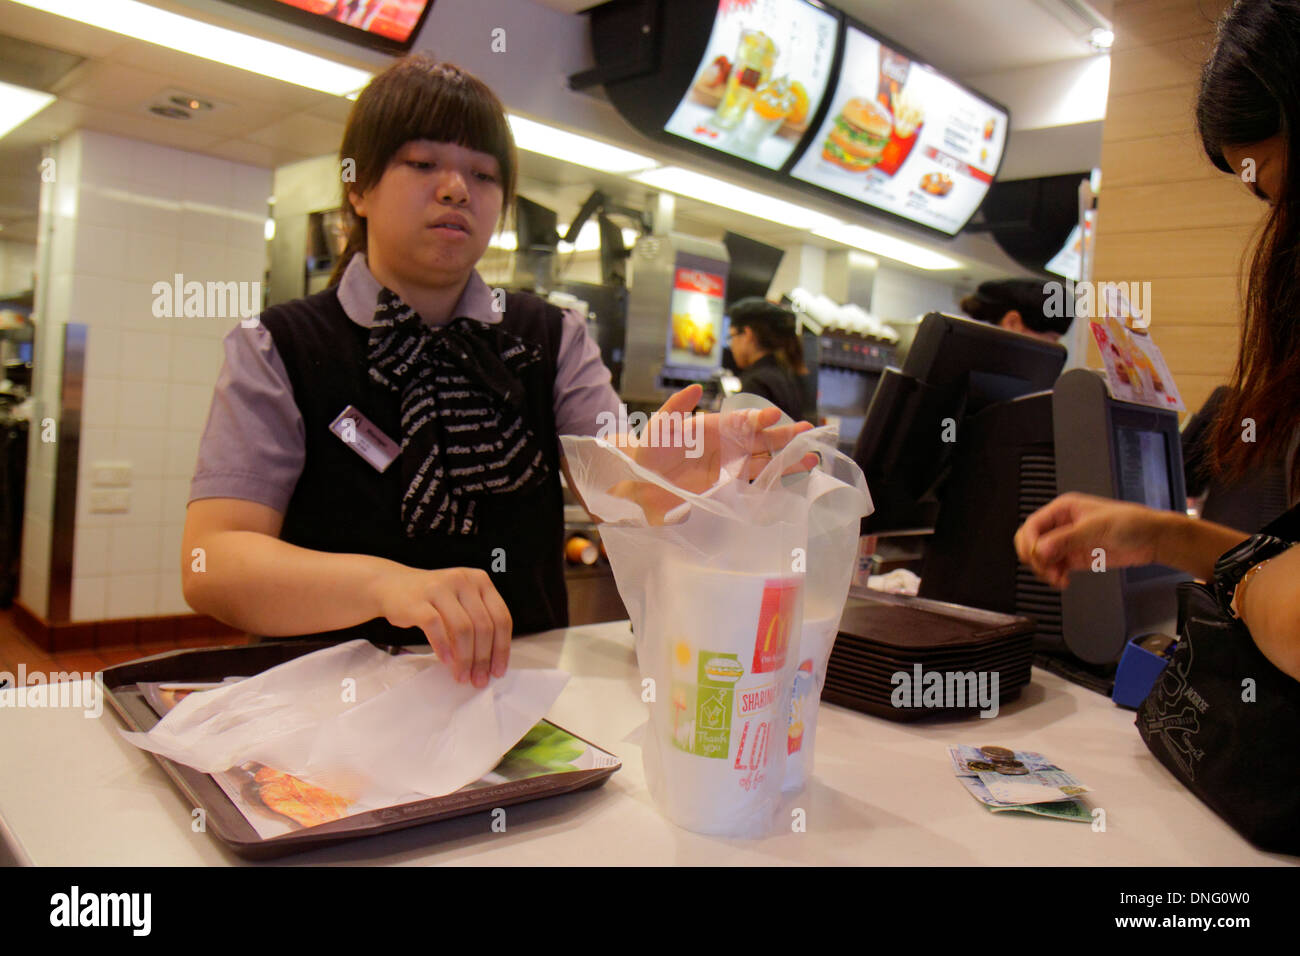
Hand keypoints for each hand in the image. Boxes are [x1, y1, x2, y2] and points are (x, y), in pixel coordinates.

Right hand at [371, 566, 511, 686]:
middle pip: (483, 626)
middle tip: (479, 679)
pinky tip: (446, 661)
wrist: (392, 586)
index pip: (501, 617)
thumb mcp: (461, 603)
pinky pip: (435, 626)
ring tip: (462, 676)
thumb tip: (491, 662)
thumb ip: (478, 623)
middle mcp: (463, 580)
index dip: (502, 648)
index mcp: (480, 581)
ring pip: (463, 628)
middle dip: (483, 658)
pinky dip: (443, 647)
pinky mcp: (418, 600)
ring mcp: (440, 588)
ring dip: (465, 658)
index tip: (498, 670)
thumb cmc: (431, 600)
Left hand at [619, 384, 818, 520]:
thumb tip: (696, 388)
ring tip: (812, 458)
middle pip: (761, 440)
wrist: (641, 481)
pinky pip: (755, 483)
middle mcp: (727, 445)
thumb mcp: (660, 425)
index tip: (774, 415)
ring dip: (788, 461)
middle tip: (808, 431)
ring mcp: (729, 466)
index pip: (742, 421)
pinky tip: (794, 480)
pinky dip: (775, 482)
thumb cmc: (650, 448)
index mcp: (715, 427)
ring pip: (765, 462)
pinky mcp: (728, 487)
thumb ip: (677, 406)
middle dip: (784, 436)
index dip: (758, 418)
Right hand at [1014, 492, 1165, 588]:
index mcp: (1063, 509)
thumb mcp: (1096, 528)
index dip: (1030, 541)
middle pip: (1032, 542)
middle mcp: (1062, 525)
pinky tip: (1063, 580)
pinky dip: (1055, 576)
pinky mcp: (1074, 557)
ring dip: (1045, 570)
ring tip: (1057, 578)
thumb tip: (1042, 549)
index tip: (1035, 556)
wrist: (1151, 539)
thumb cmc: (1131, 522)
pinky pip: (1054, 567)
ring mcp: (1067, 542)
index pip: (1033, 525)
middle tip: (1045, 569)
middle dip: (1035, 558)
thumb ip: (1067, 539)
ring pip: (1042, 558)